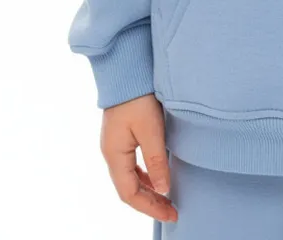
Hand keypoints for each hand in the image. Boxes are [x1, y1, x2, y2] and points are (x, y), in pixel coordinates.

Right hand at [100, 93, 178, 223]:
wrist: (127, 70)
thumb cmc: (138, 97)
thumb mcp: (151, 130)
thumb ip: (157, 161)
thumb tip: (163, 190)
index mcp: (114, 155)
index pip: (129, 194)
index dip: (150, 207)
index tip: (171, 213)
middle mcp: (110, 153)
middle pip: (128, 189)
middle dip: (150, 202)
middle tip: (172, 210)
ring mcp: (114, 144)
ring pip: (129, 177)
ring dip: (147, 190)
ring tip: (166, 197)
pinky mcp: (120, 135)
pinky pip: (130, 165)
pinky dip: (144, 175)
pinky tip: (157, 175)